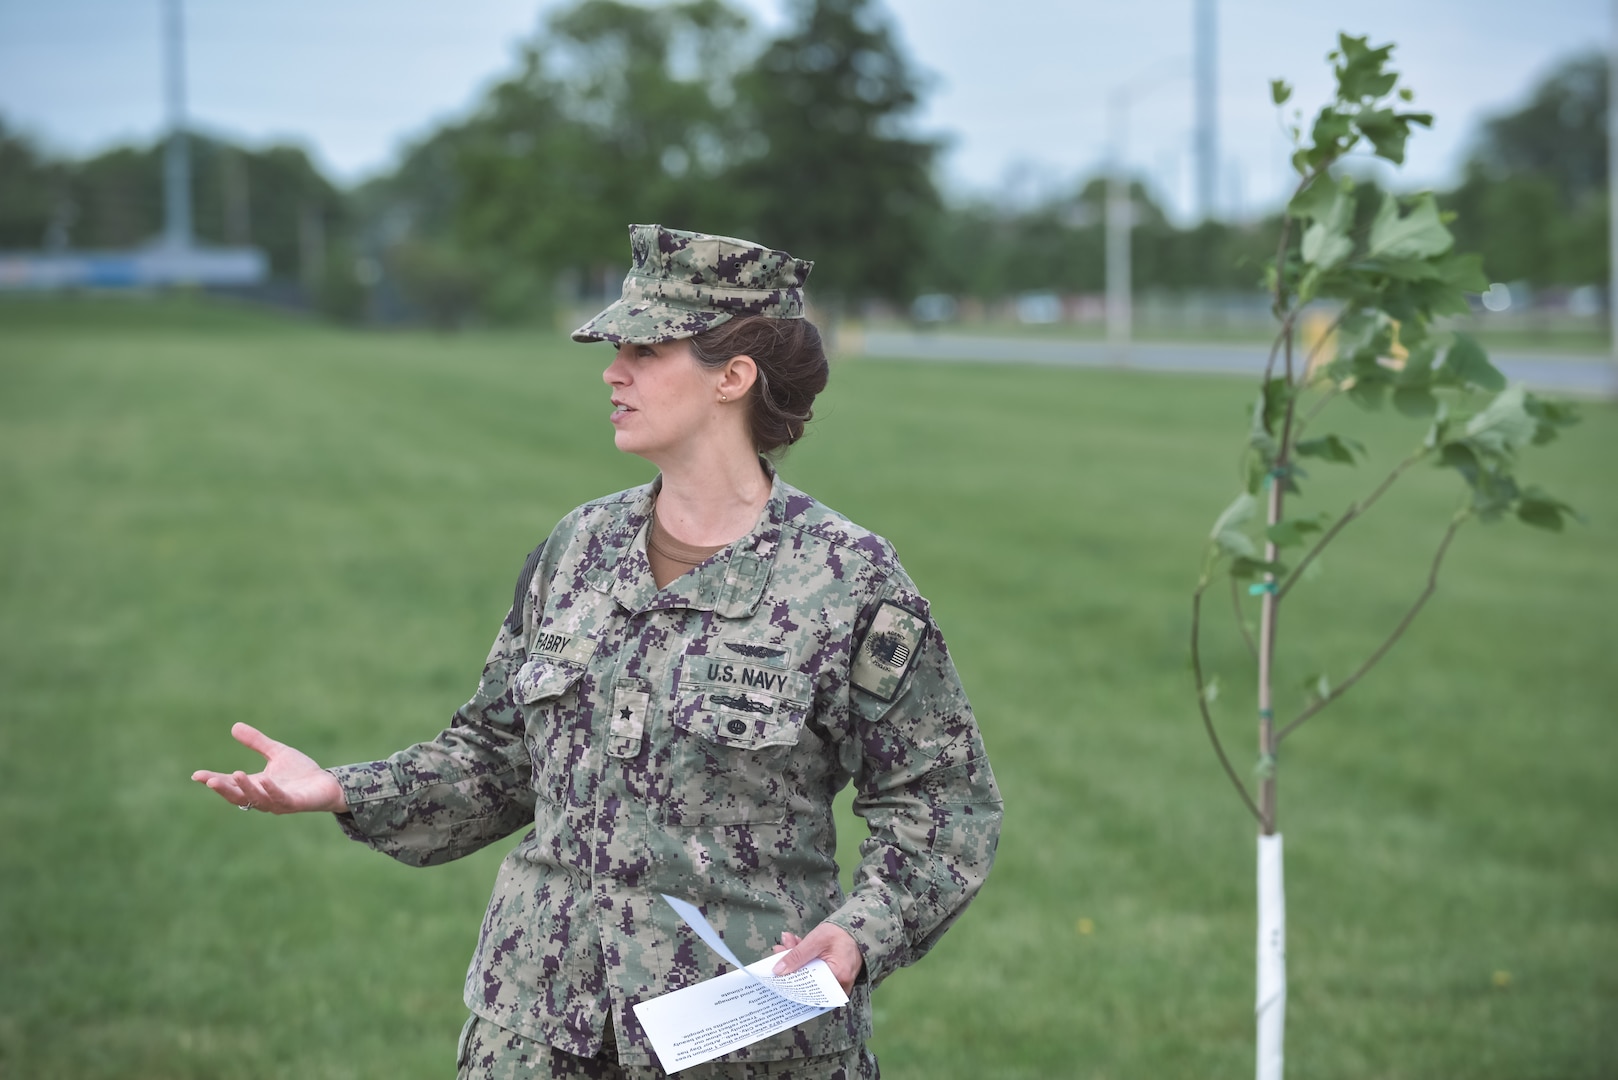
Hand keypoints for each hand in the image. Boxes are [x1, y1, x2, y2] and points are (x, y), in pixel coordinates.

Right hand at [191, 722, 347, 813]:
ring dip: (245, 788)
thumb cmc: (300, 772)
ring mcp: (278, 802)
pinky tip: (265, 779)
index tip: (196, 775)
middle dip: (223, 789)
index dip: (213, 780)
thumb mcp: (276, 753)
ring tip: (235, 774)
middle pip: (237, 796)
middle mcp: (263, 797)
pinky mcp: (294, 803)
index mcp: (255, 785)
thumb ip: (257, 743)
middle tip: (209, 780)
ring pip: (256, 799)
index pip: (230, 784)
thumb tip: (234, 726)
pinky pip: (280, 798)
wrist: (327, 784)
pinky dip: (271, 791)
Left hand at [771, 921, 862, 993]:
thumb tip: (778, 971)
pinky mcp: (831, 979)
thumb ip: (797, 955)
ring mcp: (835, 984)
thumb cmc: (841, 933)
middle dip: (790, 964)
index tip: (775, 968)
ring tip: (787, 942)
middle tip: (779, 949)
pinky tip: (796, 946)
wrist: (857, 930)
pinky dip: (804, 961)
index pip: (806, 986)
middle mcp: (837, 987)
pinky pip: (813, 973)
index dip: (789, 978)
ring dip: (796, 960)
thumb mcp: (817, 940)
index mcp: (837, 978)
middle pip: (805, 982)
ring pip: (808, 976)